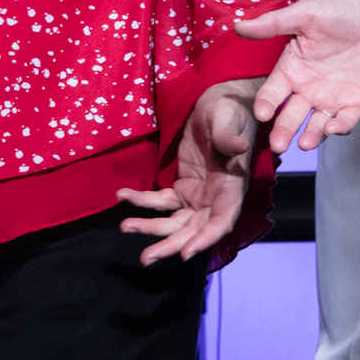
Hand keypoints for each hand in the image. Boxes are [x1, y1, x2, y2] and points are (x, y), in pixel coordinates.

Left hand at [119, 78, 262, 264]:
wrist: (218, 101)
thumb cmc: (230, 111)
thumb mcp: (228, 119)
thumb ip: (229, 136)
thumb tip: (236, 147)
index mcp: (232, 188)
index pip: (221, 222)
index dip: (204, 239)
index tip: (185, 253)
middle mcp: (216, 198)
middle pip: (193, 230)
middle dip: (170, 244)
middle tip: (146, 258)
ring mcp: (198, 195)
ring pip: (175, 221)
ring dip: (151, 228)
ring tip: (125, 227)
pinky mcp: (182, 186)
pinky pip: (161, 200)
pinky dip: (142, 201)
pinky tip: (123, 195)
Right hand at [235, 0, 359, 151]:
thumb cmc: (339, 11)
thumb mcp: (303, 15)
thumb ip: (272, 24)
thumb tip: (238, 27)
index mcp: (291, 69)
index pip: (273, 92)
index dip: (266, 103)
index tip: (261, 113)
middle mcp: (308, 88)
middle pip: (292, 114)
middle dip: (284, 130)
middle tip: (278, 145)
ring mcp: (332, 97)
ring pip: (317, 123)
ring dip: (311, 135)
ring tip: (304, 145)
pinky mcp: (356, 102)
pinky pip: (346, 119)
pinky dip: (340, 126)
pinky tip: (333, 128)